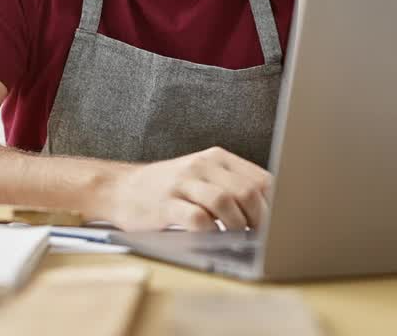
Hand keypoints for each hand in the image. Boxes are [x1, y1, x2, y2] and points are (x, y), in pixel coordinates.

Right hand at [106, 147, 271, 230]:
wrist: (120, 188)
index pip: (260, 179)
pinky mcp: (165, 204)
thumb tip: (269, 212)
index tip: (276, 225)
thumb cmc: (168, 188)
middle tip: (258, 236)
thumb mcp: (201, 177)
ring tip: (236, 237)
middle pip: (246, 191)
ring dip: (236, 226)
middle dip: (259, 219)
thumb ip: (231, 186)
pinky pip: (196, 218)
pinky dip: (209, 232)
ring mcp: (182, 183)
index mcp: (217, 158)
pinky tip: (210, 237)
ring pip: (224, 201)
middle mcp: (201, 165)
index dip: (274, 205)